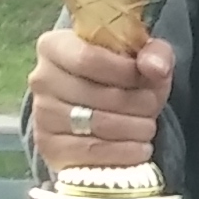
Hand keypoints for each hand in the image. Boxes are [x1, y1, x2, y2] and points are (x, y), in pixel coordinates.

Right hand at [31, 25, 172, 168]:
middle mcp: (42, 79)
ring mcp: (42, 114)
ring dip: (134, 128)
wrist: (101, 108)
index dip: (125, 71)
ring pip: (97, 125)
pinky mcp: (49, 146)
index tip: (148, 78)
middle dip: (136, 103)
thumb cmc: (121, 75)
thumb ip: (155, 53)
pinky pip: (91, 152)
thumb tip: (156, 68)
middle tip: (153, 106)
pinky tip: (139, 148)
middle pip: (96, 95)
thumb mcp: (142, 56)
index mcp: (55, 46)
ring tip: (148, 126)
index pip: (88, 58)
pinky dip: (124, 152)